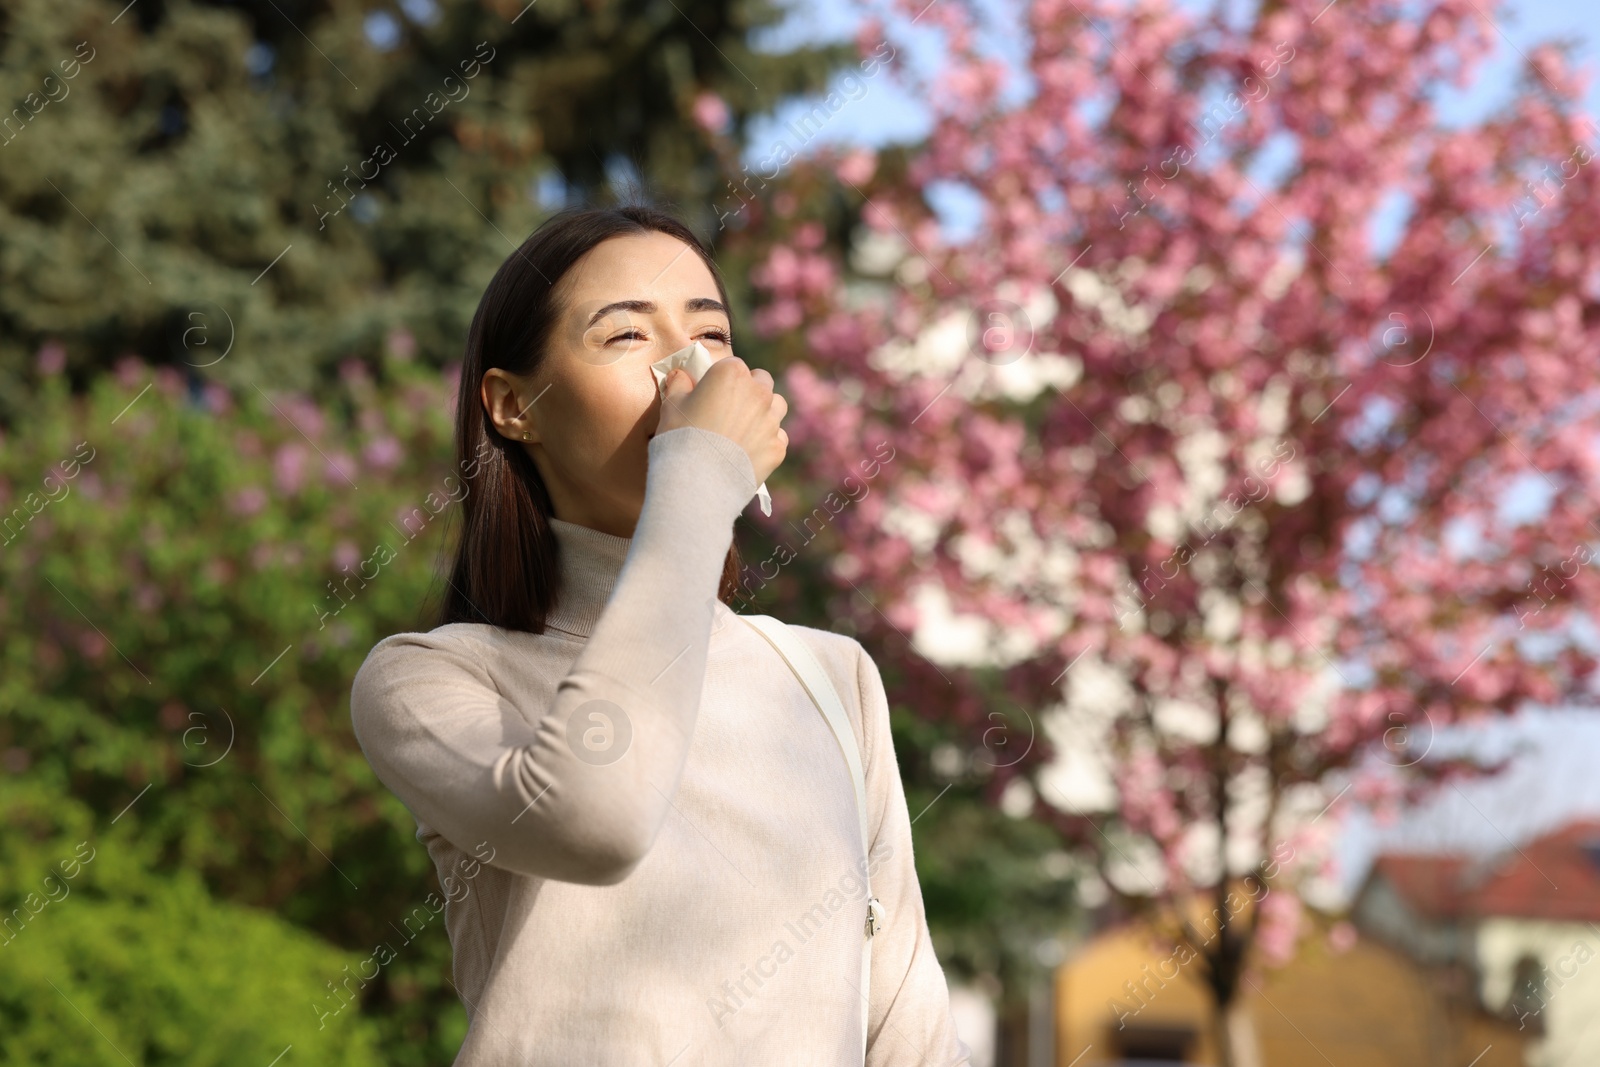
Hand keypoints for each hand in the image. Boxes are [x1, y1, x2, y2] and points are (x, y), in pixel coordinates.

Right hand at [653, 356, 787, 484]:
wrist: (698, 481)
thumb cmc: (681, 437)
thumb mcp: (671, 405)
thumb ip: (679, 384)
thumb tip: (681, 376)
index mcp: (732, 373)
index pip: (733, 366)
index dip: (721, 379)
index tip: (711, 393)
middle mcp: (759, 393)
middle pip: (761, 381)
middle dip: (749, 390)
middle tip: (729, 408)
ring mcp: (771, 421)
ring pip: (776, 406)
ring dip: (764, 411)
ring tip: (743, 427)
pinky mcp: (778, 448)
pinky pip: (778, 437)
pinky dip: (766, 441)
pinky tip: (748, 451)